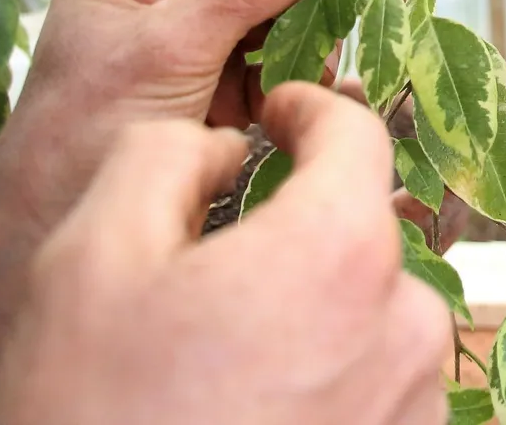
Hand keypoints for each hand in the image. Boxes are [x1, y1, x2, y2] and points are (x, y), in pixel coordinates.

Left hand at [0, 0, 331, 236]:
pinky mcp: (218, 89)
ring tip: (317, 63)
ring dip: (302, 36)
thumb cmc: (85, 124)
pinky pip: (275, 63)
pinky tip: (299, 92)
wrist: (51, 225)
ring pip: (275, 16)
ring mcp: (195, 44)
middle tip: (338, 7)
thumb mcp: (169, 45)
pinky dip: (294, 75)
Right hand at [0, 85, 449, 424]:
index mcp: (343, 250)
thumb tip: (224, 146)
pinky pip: (379, 386)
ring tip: (223, 363)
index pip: (357, 135)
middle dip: (298, 229)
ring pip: (372, 313)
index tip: (282, 111)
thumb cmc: (98, 417)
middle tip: (215, 269)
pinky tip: (254, 408)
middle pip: (362, 232)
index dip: (313, 109)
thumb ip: (164, 159)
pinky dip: (328, 380)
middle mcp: (406, 321)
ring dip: (315, 313)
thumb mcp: (90, 261)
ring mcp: (415, 402)